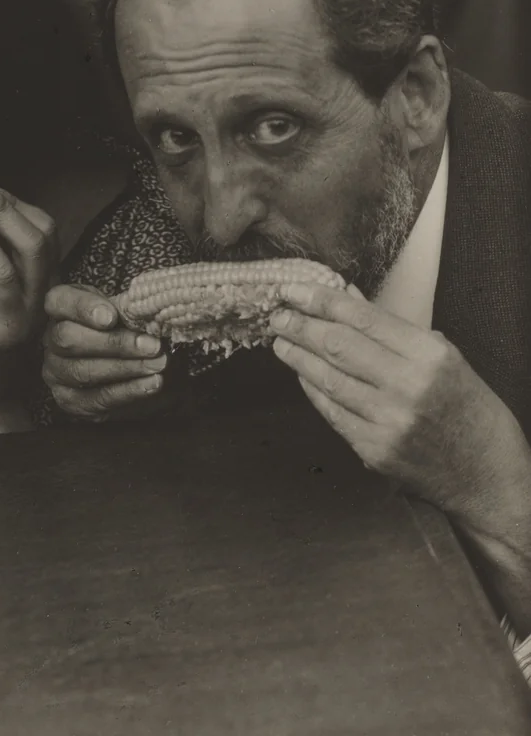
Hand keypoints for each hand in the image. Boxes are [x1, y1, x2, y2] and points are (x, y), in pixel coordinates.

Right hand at [43, 284, 166, 420]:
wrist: (117, 361)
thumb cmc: (117, 325)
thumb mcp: (118, 308)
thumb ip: (124, 309)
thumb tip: (143, 316)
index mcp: (59, 307)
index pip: (60, 301)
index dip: (84, 308)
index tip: (111, 317)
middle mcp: (50, 339)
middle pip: (70, 340)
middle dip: (114, 344)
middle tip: (151, 346)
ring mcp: (55, 372)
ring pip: (83, 371)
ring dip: (125, 369)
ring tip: (156, 365)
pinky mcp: (68, 400)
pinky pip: (95, 398)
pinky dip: (127, 392)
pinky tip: (150, 384)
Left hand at [269, 281, 528, 527]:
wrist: (490, 477)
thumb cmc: (471, 411)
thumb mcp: (446, 357)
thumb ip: (395, 331)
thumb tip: (348, 300)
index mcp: (429, 355)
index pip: (361, 317)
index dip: (320, 300)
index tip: (292, 290)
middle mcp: (408, 386)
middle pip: (338, 345)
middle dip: (300, 326)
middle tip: (276, 314)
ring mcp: (389, 422)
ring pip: (328, 379)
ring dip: (297, 358)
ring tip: (281, 342)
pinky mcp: (375, 452)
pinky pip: (333, 413)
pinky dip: (313, 390)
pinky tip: (302, 376)